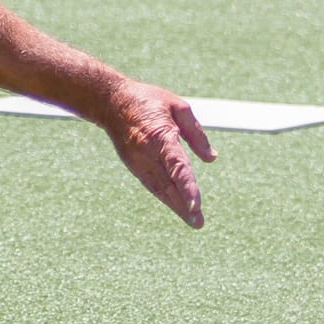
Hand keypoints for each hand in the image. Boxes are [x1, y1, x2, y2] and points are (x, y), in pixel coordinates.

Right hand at [103, 82, 215, 227]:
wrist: (111, 102)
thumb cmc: (148, 100)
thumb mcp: (178, 107)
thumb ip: (196, 133)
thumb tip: (211, 158)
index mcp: (160, 136)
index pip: (177, 166)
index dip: (187, 186)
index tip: (196, 205)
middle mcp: (147, 153)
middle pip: (168, 185)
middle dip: (184, 205)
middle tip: (199, 223)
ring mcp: (138, 162)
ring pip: (160, 189)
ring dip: (176, 206)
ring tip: (193, 221)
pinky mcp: (133, 165)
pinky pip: (152, 185)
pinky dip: (165, 197)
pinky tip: (177, 206)